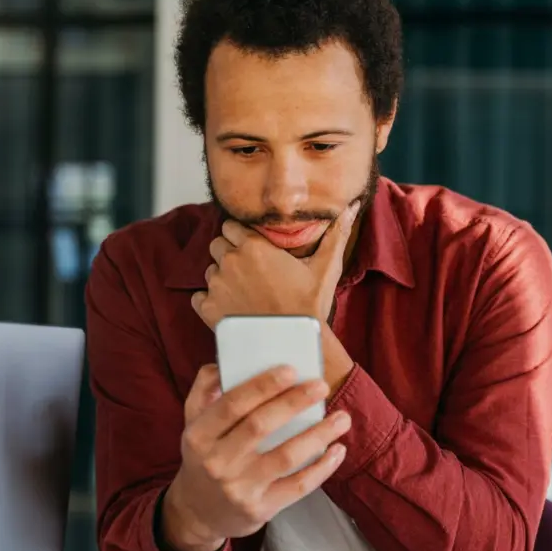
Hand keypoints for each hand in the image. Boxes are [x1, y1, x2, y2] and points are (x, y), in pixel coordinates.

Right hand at [160, 364, 351, 550]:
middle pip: (260, 426)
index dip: (262, 386)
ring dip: (318, 435)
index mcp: (199, 435)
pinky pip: (298, 486)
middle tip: (321, 386)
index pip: (232, 404)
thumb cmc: (204, 457)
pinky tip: (338, 450)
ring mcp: (239, 488)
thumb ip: (205, 390)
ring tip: (342, 418)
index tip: (290, 370)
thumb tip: (225, 363)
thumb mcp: (192, 423)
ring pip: (286, 457)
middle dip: (295, 402)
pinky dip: (322, 468)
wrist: (198, 513)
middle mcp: (217, 462)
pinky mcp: (261, 508)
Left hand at [192, 203, 359, 328]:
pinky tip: (231, 308)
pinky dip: (210, 301)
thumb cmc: (311, 306)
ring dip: (222, 277)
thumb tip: (353, 206)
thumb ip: (337, 233)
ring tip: (244, 292)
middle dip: (229, 253)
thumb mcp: (326, 267)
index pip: (230, 226)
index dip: (241, 236)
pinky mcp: (208, 310)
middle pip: (217, 245)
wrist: (294, 344)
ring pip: (210, 270)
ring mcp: (217, 286)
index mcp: (253, 246)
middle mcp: (231, 261)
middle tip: (250, 271)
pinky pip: (199, 296)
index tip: (254, 249)